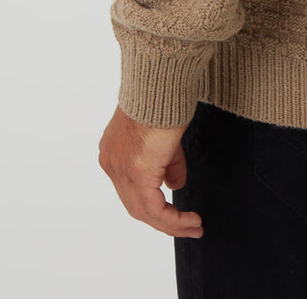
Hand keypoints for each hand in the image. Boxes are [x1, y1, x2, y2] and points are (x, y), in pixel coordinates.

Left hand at [98, 104, 203, 237]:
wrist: (160, 79)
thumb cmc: (163, 94)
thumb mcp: (164, 134)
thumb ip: (167, 162)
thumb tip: (175, 185)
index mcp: (114, 150)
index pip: (131, 186)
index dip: (155, 200)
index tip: (176, 206)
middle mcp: (111, 162)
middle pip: (135, 203)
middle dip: (164, 219)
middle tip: (188, 225)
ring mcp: (120, 168)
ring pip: (143, 211)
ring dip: (171, 224)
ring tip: (194, 226)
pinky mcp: (137, 171)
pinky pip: (154, 208)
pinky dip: (173, 219)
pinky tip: (190, 220)